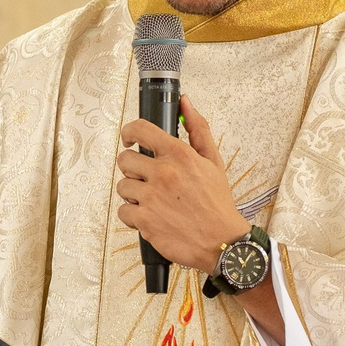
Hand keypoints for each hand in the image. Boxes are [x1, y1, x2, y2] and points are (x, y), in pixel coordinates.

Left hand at [116, 101, 250, 270]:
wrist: (222, 242)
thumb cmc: (217, 204)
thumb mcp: (214, 161)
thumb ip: (198, 129)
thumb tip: (185, 102)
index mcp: (179, 155)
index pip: (141, 130)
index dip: (129, 132)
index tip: (129, 138)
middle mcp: (163, 173)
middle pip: (124, 159)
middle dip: (132, 168)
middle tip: (146, 177)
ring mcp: (152, 197)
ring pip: (122, 186)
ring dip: (133, 193)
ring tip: (152, 200)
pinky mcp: (144, 220)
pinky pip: (123, 211)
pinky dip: (133, 216)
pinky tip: (150, 216)